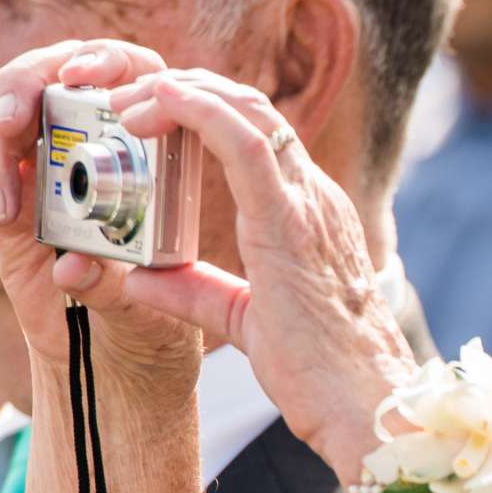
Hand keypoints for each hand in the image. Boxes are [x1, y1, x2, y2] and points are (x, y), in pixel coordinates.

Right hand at [0, 41, 203, 396]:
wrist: (120, 360)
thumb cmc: (158, 317)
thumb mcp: (152, 305)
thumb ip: (113, 286)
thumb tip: (71, 266)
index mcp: (150, 139)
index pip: (128, 69)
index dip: (104, 60)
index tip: (82, 76)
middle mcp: (95, 139)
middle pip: (47, 81)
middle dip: (21, 95)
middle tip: (8, 127)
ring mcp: (46, 165)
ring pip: (2, 129)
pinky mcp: (11, 201)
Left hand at [51, 67, 417, 481]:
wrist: (365, 405)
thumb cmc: (320, 373)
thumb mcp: (242, 320)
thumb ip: (194, 291)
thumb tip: (138, 276)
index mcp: (305, 214)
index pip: (255, 134)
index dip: (203, 108)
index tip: (151, 114)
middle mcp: (312, 196)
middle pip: (249, 108)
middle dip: (186, 88)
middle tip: (126, 96)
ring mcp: (307, 203)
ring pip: (247, 111)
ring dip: (182, 91)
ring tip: (129, 97)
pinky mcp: (291, 221)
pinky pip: (245, 142)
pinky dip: (199, 110)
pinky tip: (160, 101)